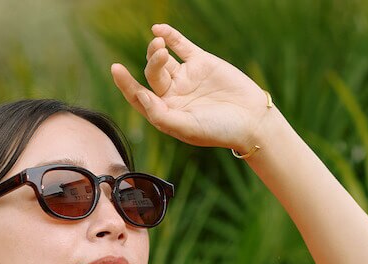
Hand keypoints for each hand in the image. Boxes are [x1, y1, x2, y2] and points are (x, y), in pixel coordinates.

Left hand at [111, 23, 272, 152]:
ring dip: (156, 50)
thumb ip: (162, 116)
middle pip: (152, 75)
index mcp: (166, 113)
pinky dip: (170, 36)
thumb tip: (142, 97)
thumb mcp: (187, 128)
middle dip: (152, 63)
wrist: (251, 120)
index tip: (116, 69)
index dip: (126, 84)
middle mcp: (173, 95)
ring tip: (159, 45)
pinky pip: (182, 46)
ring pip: (164, 60)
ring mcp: (186, 78)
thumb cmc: (218, 130)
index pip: (139, 98)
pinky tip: (159, 29)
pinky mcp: (201, 63)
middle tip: (160, 56)